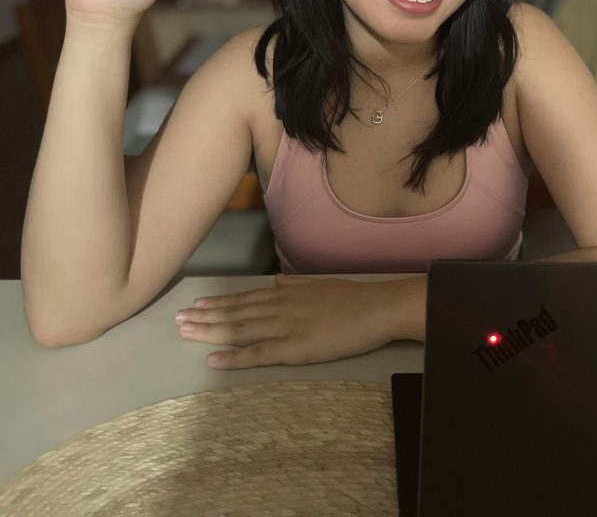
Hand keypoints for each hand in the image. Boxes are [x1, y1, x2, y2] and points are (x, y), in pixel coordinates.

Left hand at [174, 274, 396, 368]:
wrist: (375, 309)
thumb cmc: (350, 298)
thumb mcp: (318, 284)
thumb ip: (295, 284)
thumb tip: (277, 281)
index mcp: (284, 293)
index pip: (242, 298)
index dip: (217, 304)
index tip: (194, 305)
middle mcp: (278, 307)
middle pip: (234, 313)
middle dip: (204, 317)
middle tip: (177, 320)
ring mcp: (284, 327)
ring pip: (239, 331)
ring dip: (210, 332)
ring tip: (185, 333)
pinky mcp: (294, 349)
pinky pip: (257, 354)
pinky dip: (233, 357)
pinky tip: (213, 360)